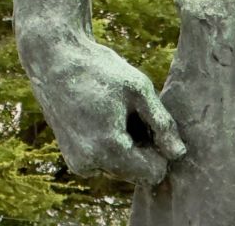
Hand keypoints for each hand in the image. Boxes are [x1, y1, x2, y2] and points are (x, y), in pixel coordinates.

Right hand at [25, 35, 185, 184]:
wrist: (55, 60)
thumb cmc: (100, 69)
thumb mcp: (138, 89)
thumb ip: (162, 124)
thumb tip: (179, 154)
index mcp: (109, 147)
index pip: (154, 173)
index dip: (160, 149)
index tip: (152, 120)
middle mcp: (90, 164)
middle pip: (138, 172)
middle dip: (143, 148)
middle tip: (134, 112)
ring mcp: (79, 164)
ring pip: (122, 168)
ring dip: (127, 146)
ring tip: (118, 112)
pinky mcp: (74, 160)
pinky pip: (106, 163)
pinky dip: (111, 146)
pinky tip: (105, 118)